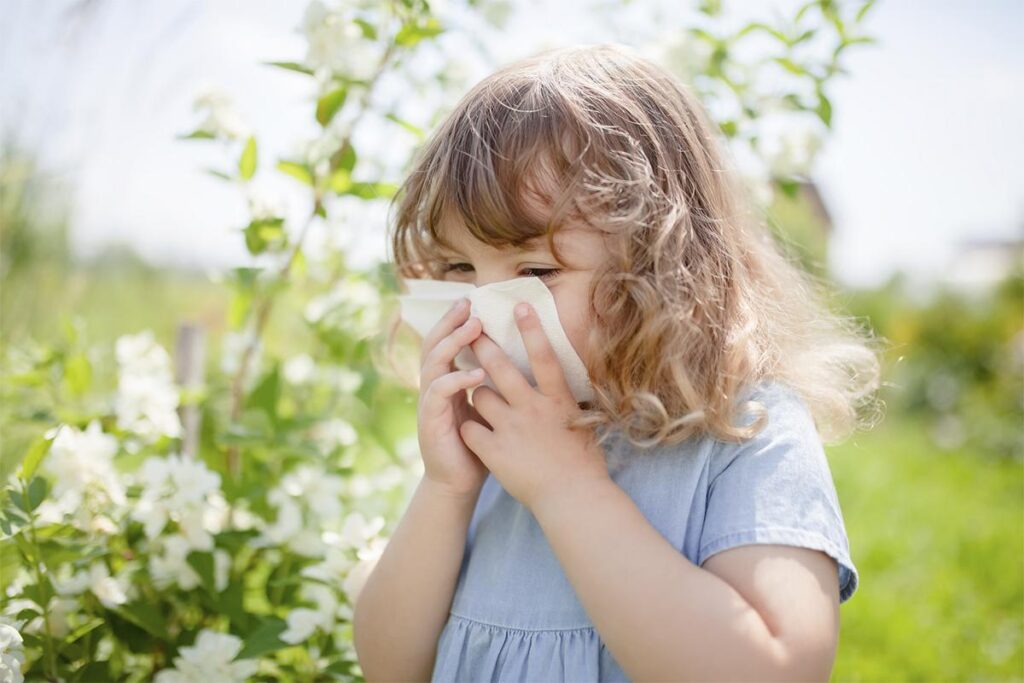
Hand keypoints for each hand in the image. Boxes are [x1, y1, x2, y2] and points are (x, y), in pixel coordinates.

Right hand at [415, 297, 491, 499]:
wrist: (460, 482)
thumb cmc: (479, 445)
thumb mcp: (488, 408)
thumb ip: (494, 384)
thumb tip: (521, 358)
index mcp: (447, 381)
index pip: (447, 342)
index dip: (455, 321)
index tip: (473, 301)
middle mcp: (434, 387)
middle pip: (434, 344)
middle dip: (450, 322)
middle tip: (468, 303)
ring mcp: (429, 404)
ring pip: (434, 363)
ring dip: (453, 343)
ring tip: (473, 328)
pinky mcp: (430, 422)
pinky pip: (439, 393)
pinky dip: (456, 380)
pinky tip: (475, 374)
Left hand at [458, 302, 610, 512]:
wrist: (572, 499)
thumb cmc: (583, 463)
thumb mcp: (582, 422)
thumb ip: (565, 400)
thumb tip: (560, 381)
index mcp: (558, 400)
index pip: (544, 356)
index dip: (532, 329)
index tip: (519, 305)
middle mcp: (533, 409)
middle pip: (500, 368)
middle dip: (483, 345)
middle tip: (471, 331)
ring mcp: (512, 429)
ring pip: (479, 395)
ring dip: (477, 394)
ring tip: (482, 400)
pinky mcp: (495, 451)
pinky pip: (470, 428)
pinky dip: (469, 428)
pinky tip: (473, 432)